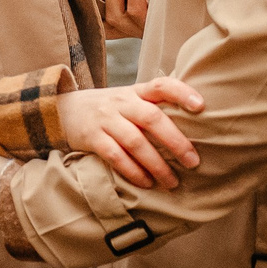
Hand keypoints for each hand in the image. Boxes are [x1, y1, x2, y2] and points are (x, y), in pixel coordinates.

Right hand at [60, 78, 204, 190]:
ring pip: (135, 141)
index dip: (182, 93)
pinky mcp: (92, 138)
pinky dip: (133, 171)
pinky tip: (147, 183)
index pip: (161, 85)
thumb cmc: (109, 110)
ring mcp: (106, 119)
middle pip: (152, 118)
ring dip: (156, 164)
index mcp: (136, 92)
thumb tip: (196, 124)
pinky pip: (115, 156)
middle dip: (175, 141)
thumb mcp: (129, 100)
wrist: (65, 110)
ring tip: (172, 181)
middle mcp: (122, 102)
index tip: (201, 106)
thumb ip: (154, 106)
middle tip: (194, 162)